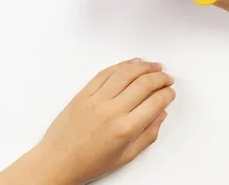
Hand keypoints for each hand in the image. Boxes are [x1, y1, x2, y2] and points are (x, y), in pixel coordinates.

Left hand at [0, 58, 175, 184]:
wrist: (58, 161)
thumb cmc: (89, 163)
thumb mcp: (126, 156)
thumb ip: (147, 134)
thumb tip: (160, 114)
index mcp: (124, 129)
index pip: (155, 103)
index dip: (167, 94)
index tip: (170, 92)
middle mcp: (111, 111)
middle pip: (143, 84)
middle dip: (160, 77)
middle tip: (166, 77)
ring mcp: (95, 100)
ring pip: (125, 73)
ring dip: (143, 66)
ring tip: (153, 66)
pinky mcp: (83, 94)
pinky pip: (104, 73)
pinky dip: (120, 65)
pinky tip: (131, 64)